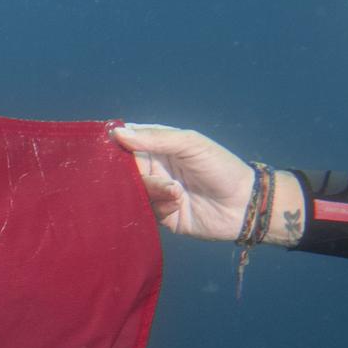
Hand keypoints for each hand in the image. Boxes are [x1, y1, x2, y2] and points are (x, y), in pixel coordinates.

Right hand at [109, 124, 255, 241]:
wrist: (242, 205)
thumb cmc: (220, 167)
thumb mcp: (189, 144)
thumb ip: (154, 138)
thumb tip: (116, 133)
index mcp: (157, 146)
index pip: (125, 142)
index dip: (113, 145)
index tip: (105, 149)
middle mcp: (152, 168)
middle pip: (123, 170)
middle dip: (130, 175)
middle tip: (149, 176)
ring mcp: (154, 192)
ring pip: (132, 192)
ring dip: (153, 191)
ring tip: (176, 192)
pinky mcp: (158, 214)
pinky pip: (144, 211)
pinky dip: (160, 207)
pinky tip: (179, 205)